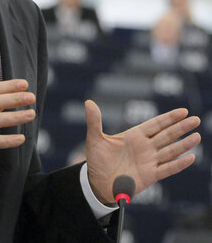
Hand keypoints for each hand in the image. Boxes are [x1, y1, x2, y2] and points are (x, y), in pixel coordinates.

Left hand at [85, 100, 200, 203]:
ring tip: (197, 136)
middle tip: (196, 119)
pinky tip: (190, 157)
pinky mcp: (150, 176)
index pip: (155, 124)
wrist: (97, 184)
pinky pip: (167, 169)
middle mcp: (145, 147)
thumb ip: (94, 121)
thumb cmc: (97, 160)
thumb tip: (88, 102)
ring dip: (183, 144)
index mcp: (134, 135)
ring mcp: (149, 161)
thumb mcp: (94, 139)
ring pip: (170, 150)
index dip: (169, 118)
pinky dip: (178, 164)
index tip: (183, 111)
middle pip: (166, 135)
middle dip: (181, 127)